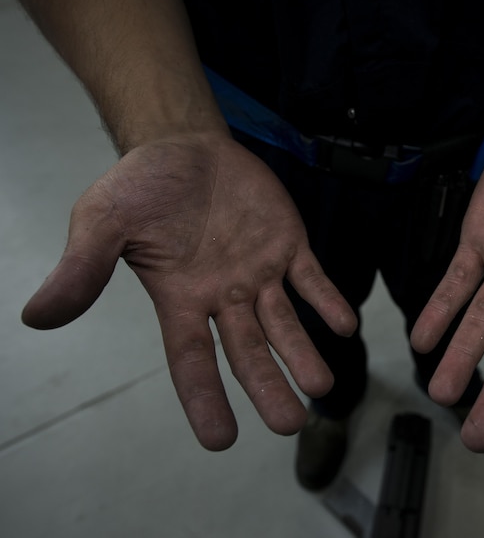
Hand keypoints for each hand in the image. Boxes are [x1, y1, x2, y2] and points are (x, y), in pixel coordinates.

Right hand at [22, 133, 356, 449]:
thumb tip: (36, 318)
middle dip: (268, 386)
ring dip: (303, 353)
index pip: (192, 360)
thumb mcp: (102, 221)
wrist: (183, 145)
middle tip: (290, 424)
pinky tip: (344, 324)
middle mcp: (224, 296)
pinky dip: (327, 300)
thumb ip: (82, 269)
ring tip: (322, 385)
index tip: (221, 440)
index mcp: (181, 300)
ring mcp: (259, 272)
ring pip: (284, 323)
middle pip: (248, 352)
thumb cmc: (141, 187)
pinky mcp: (287, 245)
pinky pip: (311, 278)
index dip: (205, 399)